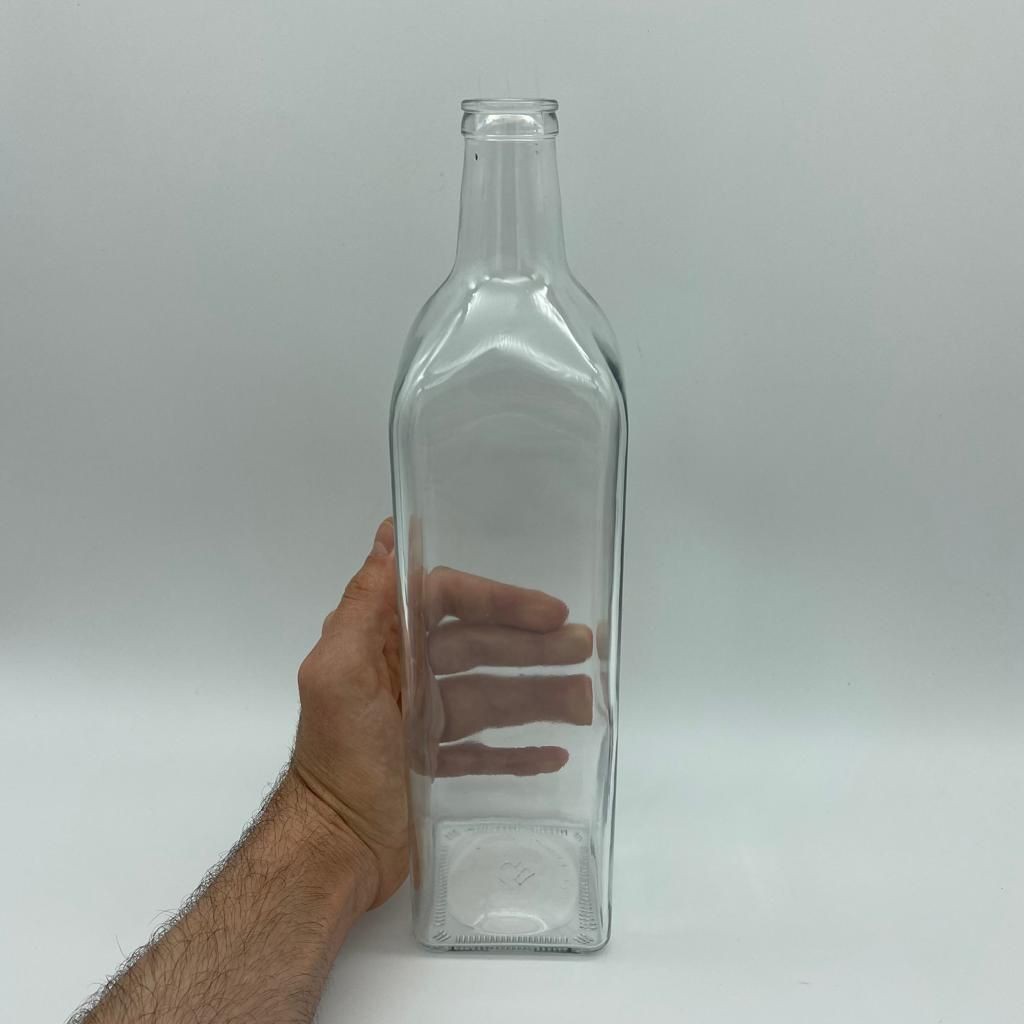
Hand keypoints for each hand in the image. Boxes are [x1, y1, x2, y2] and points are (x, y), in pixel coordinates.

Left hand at [290, 518, 594, 908]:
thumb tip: (388, 536)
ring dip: (540, 696)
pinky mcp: (433, 766)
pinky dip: (519, 750)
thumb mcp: (339, 674)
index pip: (448, 603)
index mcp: (382, 646)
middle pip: (480, 649)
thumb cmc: (338, 758)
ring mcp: (422, 723)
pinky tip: (555, 751)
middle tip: (588, 649)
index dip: (499, 601)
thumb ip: (363, 606)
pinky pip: (485, 751)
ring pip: (492, 698)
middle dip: (533, 648)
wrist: (330, 851)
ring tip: (587, 701)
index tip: (549, 611)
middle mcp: (405, 676)